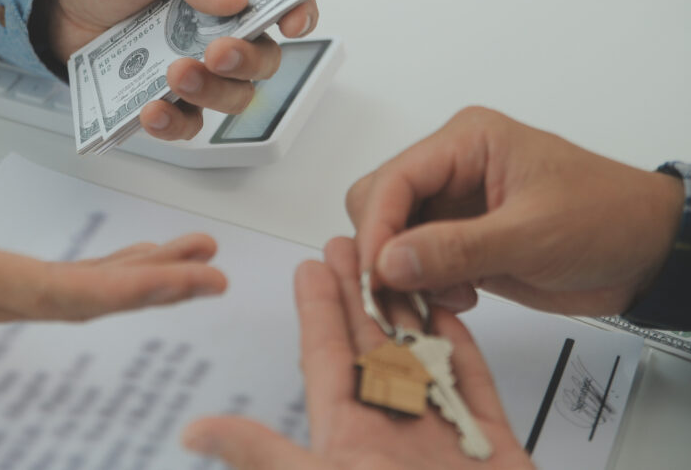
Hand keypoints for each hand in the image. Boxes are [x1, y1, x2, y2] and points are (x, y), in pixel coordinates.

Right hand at [0, 111, 226, 327]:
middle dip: (149, 287)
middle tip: (212, 271)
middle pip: (75, 301)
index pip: (55, 289)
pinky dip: (101, 275)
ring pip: (69, 298)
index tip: (187, 276)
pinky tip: (136, 260)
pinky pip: (53, 288)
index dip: (127, 284)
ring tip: (193, 261)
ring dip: (133, 280)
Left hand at [45, 0, 318, 139]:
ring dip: (213, 92)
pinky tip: (153, 112)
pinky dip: (174, 123)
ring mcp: (196, 68)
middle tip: (216, 53)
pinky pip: (187, 123)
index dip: (298, 12)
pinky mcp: (167, 99)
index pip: (279, 1)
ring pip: (233, 96)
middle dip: (247, 60)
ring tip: (177, 76)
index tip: (293, 23)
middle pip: (263, 59)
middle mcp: (219, 32)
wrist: (55, 4)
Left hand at [183, 237, 529, 468]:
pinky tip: (454, 316)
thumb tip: (196, 434)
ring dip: (411, 310)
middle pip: (373, 345)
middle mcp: (393, 435)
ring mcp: (444, 442)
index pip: (329, 358)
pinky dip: (466, 352)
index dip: (319, 308)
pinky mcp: (494, 451)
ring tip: (400, 262)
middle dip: (360, 292)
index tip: (310, 266)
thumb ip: (265, 458)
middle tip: (351, 242)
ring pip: (424, 357)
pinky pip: (478, 389)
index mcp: (350, 440)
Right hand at [347, 106, 684, 315]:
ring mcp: (454, 207)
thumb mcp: (533, 234)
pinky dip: (423, 286)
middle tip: (397, 292)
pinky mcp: (460, 241)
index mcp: (467, 142)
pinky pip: (416, 262)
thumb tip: (391, 260)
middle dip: (383, 250)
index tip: (376, 272)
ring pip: (392, 236)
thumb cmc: (609, 217)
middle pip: (379, 202)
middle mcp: (452, 169)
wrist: (649, 251)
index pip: (394, 179)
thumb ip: (458, 249)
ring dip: (402, 273)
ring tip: (434, 299)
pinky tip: (457, 298)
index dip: (377, 227)